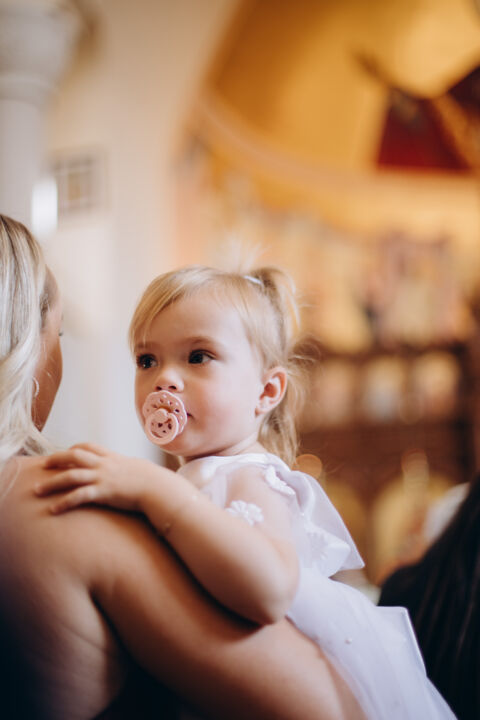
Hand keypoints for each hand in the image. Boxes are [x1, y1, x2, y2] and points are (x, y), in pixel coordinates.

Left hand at [35, 443, 162, 514]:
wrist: (159, 488)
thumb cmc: (153, 481)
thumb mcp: (138, 469)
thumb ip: (129, 469)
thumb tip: (132, 470)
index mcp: (112, 457)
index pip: (88, 446)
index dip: (74, 449)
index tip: (65, 452)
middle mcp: (104, 464)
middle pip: (74, 456)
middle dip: (56, 459)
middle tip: (42, 465)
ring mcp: (103, 477)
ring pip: (71, 476)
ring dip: (52, 483)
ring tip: (37, 490)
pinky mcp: (103, 492)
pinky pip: (79, 496)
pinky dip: (64, 502)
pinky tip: (53, 510)